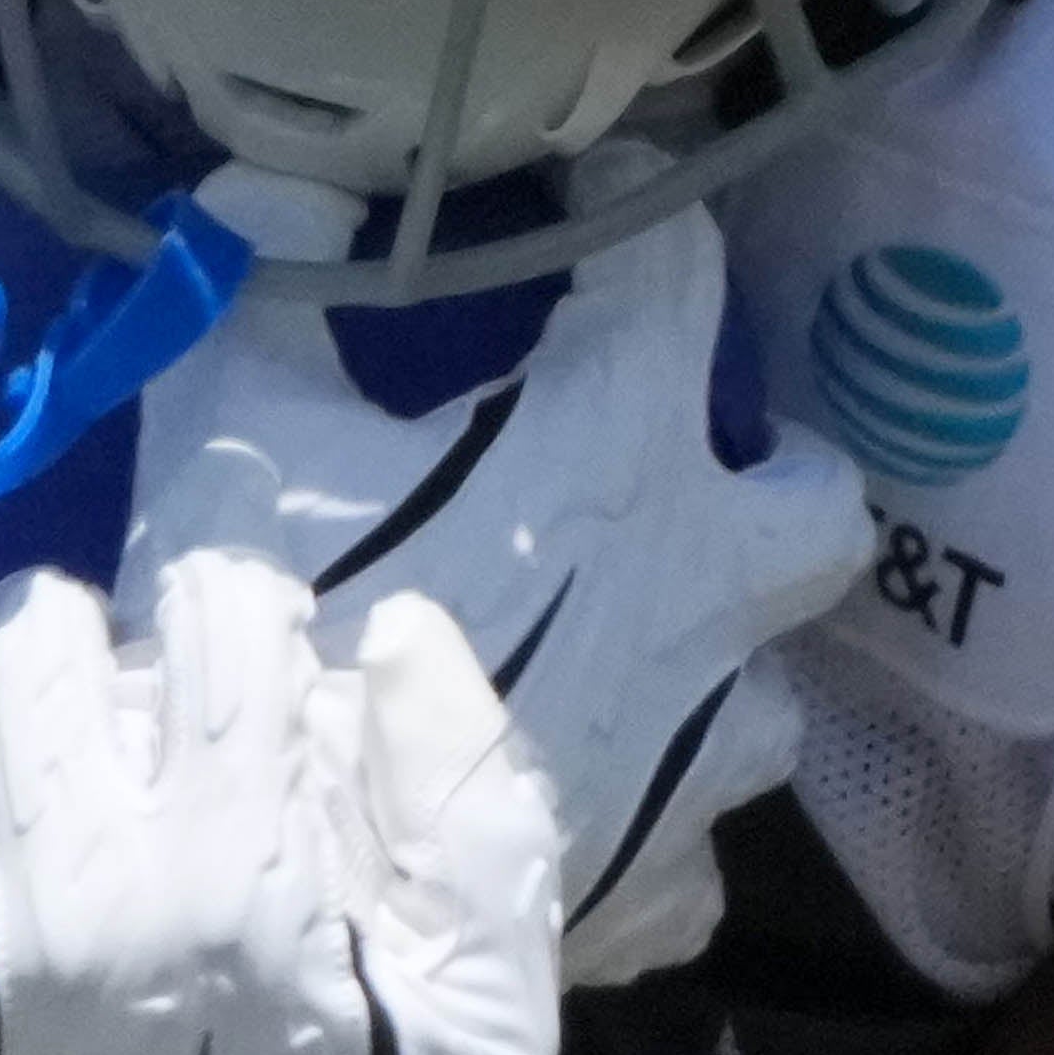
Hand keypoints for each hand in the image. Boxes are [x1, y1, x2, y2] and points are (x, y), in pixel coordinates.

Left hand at [0, 546, 564, 1054]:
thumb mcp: (495, 1012)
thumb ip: (471, 798)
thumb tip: (390, 634)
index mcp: (237, 881)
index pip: (211, 622)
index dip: (240, 623)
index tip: (242, 672)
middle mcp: (65, 913)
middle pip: (28, 646)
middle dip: (89, 660)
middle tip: (116, 730)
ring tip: (18, 818)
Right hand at [134, 192, 871, 984]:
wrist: (298, 875)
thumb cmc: (279, 619)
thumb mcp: (235, 412)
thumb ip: (268, 272)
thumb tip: (277, 176)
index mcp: (625, 444)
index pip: (675, 269)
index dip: (633, 212)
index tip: (593, 200)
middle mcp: (705, 588)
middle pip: (818, 505)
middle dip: (773, 478)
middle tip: (697, 473)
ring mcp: (699, 746)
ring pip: (769, 695)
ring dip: (711, 667)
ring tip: (623, 659)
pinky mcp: (661, 878)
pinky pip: (689, 859)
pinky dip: (643, 829)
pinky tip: (575, 815)